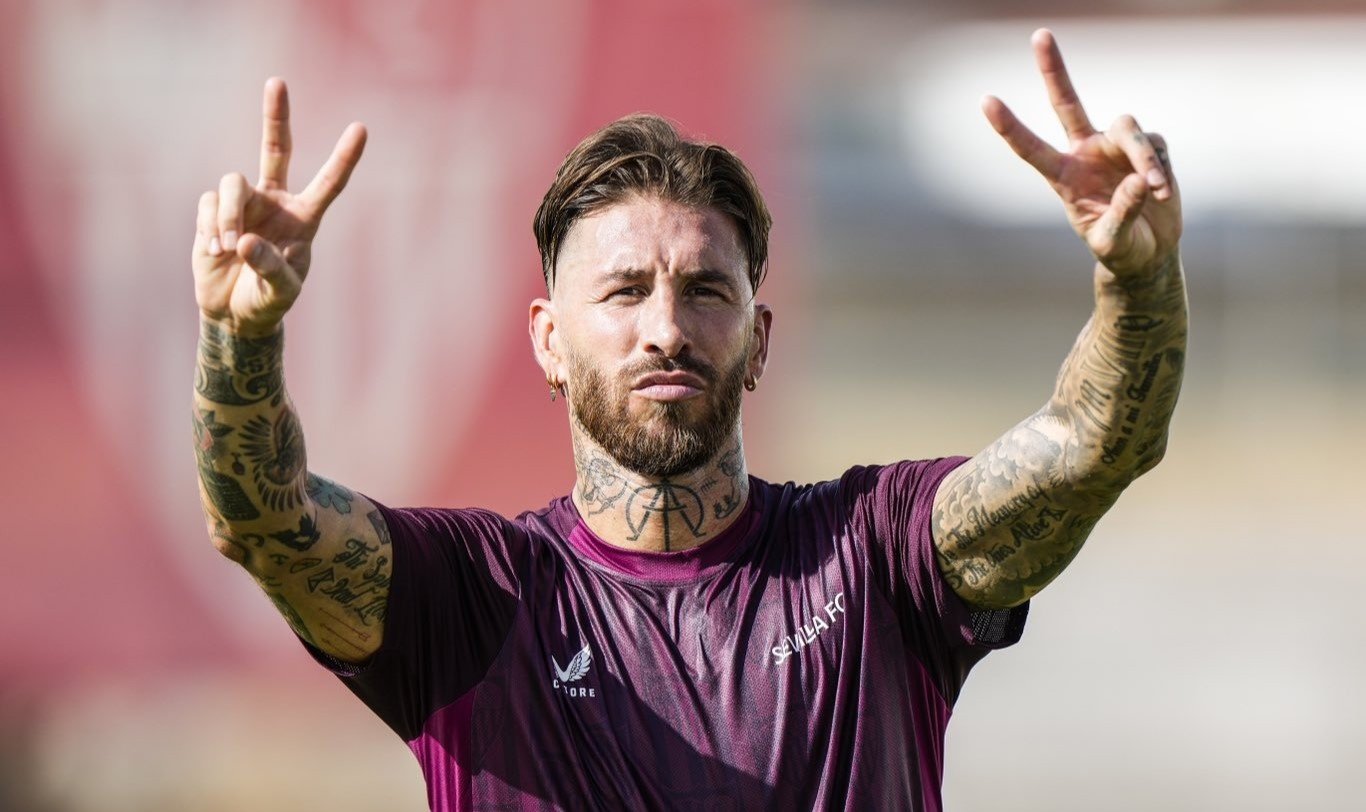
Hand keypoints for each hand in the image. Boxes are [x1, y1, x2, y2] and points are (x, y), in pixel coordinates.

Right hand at [192, 78, 366, 334]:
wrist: (234, 313)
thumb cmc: (268, 301)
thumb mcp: (280, 292)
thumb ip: (270, 268)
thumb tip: (245, 241)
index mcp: (304, 218)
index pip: (328, 183)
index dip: (344, 157)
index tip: (361, 128)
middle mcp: (276, 202)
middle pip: (276, 149)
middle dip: (275, 116)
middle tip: (277, 82)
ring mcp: (244, 203)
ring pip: (232, 183)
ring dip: (229, 215)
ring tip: (228, 249)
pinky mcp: (214, 211)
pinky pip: (210, 204)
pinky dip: (211, 227)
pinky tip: (215, 252)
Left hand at [984, 29, 1181, 278]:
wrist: (1150, 252)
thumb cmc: (1121, 249)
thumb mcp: (1112, 242)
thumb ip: (1121, 214)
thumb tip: (1139, 180)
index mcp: (1064, 176)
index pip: (1031, 148)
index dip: (1009, 126)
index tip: (985, 100)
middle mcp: (1086, 153)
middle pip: (1067, 102)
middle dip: (1053, 70)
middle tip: (1039, 34)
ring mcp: (1116, 147)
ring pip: (1128, 129)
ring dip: (1143, 158)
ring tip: (1156, 190)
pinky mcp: (1149, 147)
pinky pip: (1155, 145)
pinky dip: (1161, 168)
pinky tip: (1164, 194)